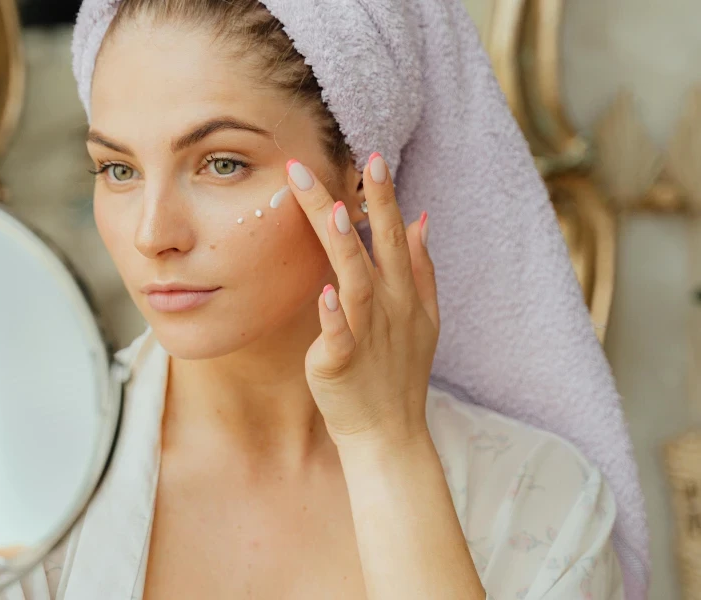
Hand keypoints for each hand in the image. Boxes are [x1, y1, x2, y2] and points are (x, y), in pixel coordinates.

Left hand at [285, 154, 438, 447]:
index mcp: (402, 292)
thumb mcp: (423, 317)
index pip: (393, 233)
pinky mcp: (342, 363)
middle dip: (367, 202)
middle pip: (375, 245)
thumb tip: (421, 219)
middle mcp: (388, 306)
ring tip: (333, 211)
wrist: (388, 432)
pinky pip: (338, 336)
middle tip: (353, 159)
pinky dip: (333, 316)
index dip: (385, 196)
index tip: (373, 156)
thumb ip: (419, 267)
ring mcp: (367, 333)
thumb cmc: (398, 372)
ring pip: (357, 282)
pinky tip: (324, 293)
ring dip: (346, 247)